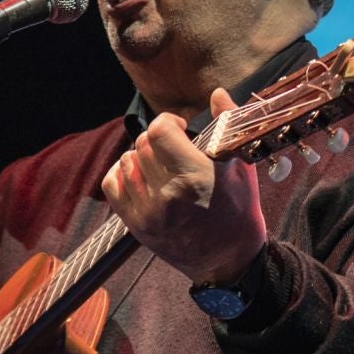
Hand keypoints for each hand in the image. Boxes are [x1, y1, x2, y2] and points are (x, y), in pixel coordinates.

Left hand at [100, 88, 267, 285]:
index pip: (159, 130)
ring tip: (160, 165)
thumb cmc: (239, 210)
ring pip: (127, 161)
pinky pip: (112, 184)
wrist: (229, 260)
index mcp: (196, 176)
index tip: (180, 128)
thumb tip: (216, 92)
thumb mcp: (240, 166)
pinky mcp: (137, 225)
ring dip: (141, 156)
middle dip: (157, 139)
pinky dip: (122, 174)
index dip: (168, 122)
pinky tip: (140, 175)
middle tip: (173, 148)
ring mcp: (149, 212)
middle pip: (143, 143)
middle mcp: (169, 194)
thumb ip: (227, 124)